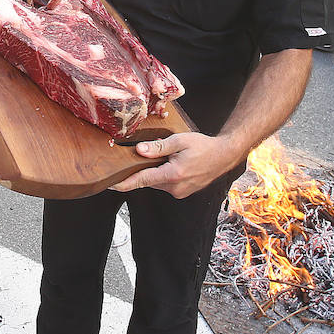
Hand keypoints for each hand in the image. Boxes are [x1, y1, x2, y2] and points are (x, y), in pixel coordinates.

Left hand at [111, 132, 243, 198]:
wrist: (224, 156)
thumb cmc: (203, 146)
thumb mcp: (180, 141)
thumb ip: (158, 147)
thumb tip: (139, 151)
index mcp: (172, 174)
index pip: (141, 180)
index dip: (123, 183)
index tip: (110, 185)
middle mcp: (175, 187)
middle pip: (148, 180)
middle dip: (141, 170)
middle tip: (141, 155)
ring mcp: (179, 192)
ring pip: (156, 182)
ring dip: (154, 172)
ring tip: (166, 157)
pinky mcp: (182, 192)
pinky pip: (165, 184)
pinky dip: (163, 175)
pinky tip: (171, 164)